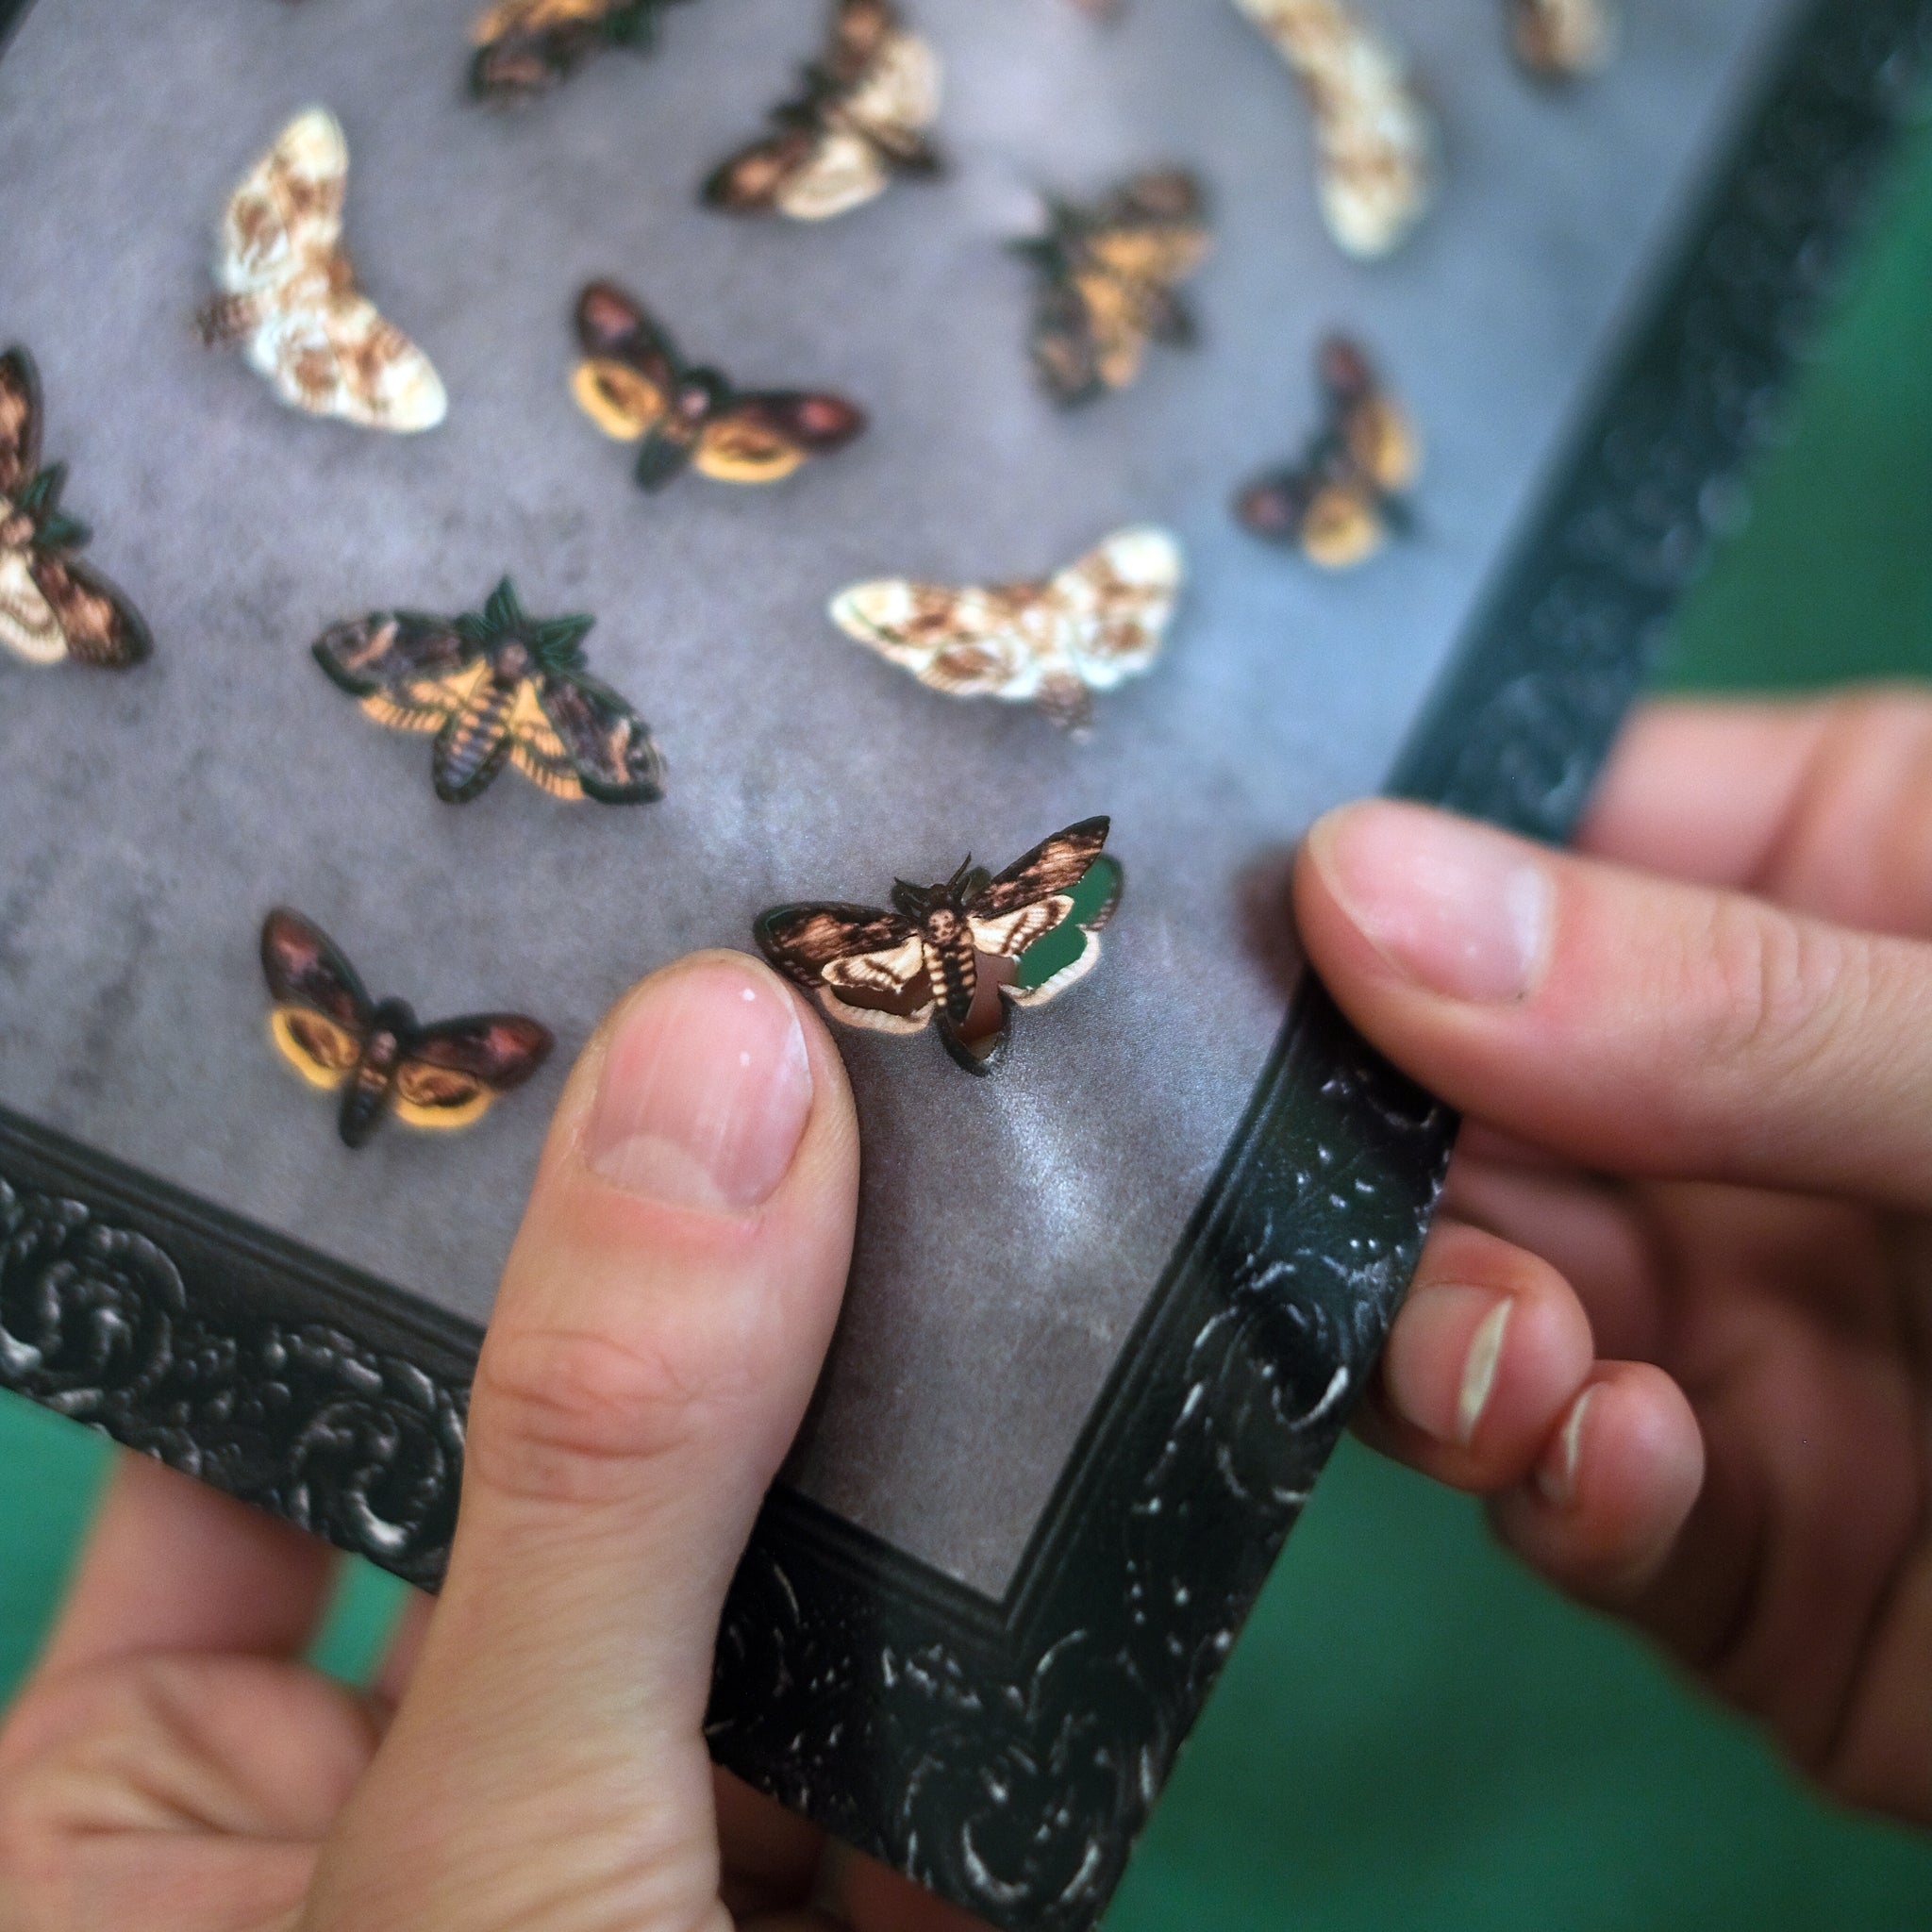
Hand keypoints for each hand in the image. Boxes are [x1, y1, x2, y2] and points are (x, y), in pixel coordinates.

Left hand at [0, 953, 984, 1931]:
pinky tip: (1079, 1342)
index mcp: (153, 1821)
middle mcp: (404, 1805)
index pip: (251, 1412)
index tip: (534, 972)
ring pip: (765, 1563)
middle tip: (785, 991)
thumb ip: (598, 1468)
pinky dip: (1013, 1558)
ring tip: (947, 1110)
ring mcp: (647, 1850)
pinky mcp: (856, 1900)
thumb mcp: (499, 1841)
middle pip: (556, 1459)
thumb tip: (720, 1060)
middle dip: (686, 1261)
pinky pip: (931, 1689)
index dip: (386, 1195)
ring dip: (876, 1391)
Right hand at [1295, 691, 1931, 1824]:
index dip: (1379, 886)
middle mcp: (1761, 1098)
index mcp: (1852, 883)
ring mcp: (1751, 1318)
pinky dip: (1556, 1478)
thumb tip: (1359, 887)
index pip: (1538, 837)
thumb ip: (1726, 999)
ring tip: (1505, 1353)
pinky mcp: (1752, 1536)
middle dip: (1386, 1147)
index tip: (1245, 947)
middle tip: (1333, 1198)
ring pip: (1479, 1296)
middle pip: (1458, 1089)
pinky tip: (1614, 1458)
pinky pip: (1577, 1489)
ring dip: (1448, 1328)